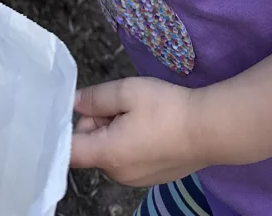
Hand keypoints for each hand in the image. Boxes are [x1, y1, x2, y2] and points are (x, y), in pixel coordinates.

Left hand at [71, 76, 205, 186]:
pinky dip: (130, 142)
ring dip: (114, 131)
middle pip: (91, 147)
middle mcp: (118, 174)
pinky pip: (127, 159)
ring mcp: (136, 180)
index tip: (69, 110)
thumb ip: (95, 98)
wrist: (210, 129)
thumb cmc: (167, 108)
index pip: (69, 152)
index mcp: (108, 154)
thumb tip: (73, 102)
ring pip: (110, 151)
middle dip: (98, 122)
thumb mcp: (127, 92)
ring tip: (139, 113)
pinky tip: (151, 127)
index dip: (62, 131)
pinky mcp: (150, 178)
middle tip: (120, 103)